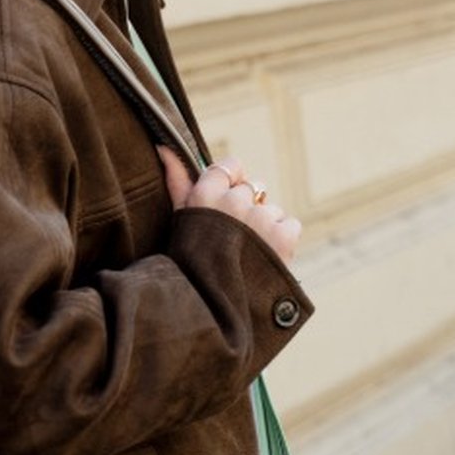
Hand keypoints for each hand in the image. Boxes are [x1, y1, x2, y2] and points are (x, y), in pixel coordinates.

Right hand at [158, 147, 301, 262]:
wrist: (210, 308)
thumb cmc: (190, 261)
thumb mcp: (180, 218)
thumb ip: (177, 180)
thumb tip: (164, 146)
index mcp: (206, 193)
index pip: (230, 165)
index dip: (229, 183)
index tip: (223, 203)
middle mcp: (235, 202)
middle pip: (250, 190)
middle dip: (243, 209)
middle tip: (230, 238)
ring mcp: (261, 219)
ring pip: (271, 209)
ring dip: (263, 226)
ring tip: (246, 253)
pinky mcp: (284, 237)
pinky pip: (290, 224)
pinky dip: (282, 239)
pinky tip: (263, 257)